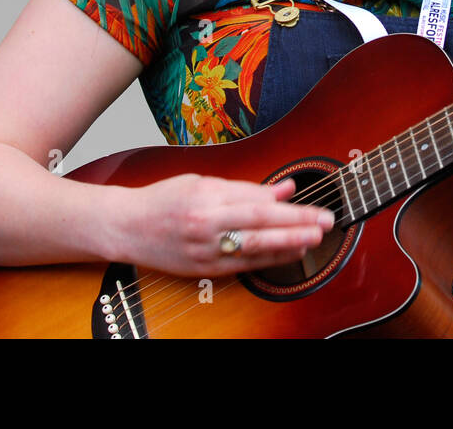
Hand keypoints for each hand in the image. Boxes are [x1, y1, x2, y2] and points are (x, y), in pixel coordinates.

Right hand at [110, 174, 335, 277]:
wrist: (126, 228)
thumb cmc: (164, 199)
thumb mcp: (203, 183)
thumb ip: (245, 188)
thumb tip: (285, 189)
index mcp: (206, 199)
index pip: (257, 204)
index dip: (291, 208)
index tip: (317, 207)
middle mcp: (206, 226)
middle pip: (260, 227)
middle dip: (298, 227)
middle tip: (326, 224)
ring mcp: (205, 251)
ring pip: (255, 249)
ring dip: (289, 245)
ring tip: (315, 240)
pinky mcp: (203, 269)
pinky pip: (244, 265)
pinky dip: (269, 259)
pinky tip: (290, 254)